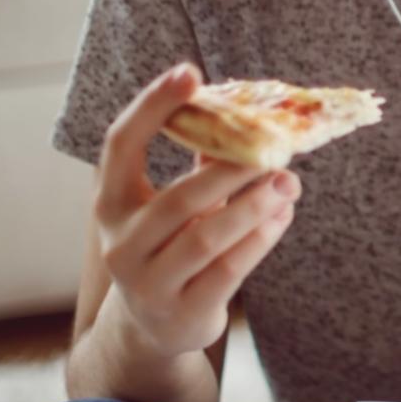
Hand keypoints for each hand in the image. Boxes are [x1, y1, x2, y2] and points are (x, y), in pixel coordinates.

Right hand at [94, 63, 301, 361]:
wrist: (155, 329)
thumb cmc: (170, 249)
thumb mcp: (174, 207)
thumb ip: (201, 165)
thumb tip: (246, 112)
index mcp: (111, 204)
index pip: (119, 144)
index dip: (152, 106)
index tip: (189, 72)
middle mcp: (120, 243)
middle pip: (178, 198)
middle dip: (231, 170)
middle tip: (277, 149)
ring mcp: (147, 283)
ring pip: (205, 239)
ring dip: (254, 207)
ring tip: (289, 182)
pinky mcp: (182, 312)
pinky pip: (226, 272)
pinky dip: (259, 241)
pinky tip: (283, 217)